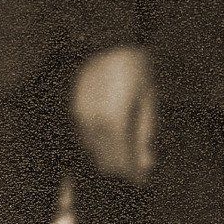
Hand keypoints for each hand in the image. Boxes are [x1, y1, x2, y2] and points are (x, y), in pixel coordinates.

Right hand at [73, 46, 155, 184]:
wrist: (111, 42)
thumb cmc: (137, 70)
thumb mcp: (148, 100)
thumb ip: (145, 134)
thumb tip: (146, 164)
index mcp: (116, 123)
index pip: (122, 162)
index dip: (132, 174)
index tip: (142, 180)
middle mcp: (94, 124)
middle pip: (105, 162)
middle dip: (121, 169)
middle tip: (135, 171)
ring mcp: (82, 117)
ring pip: (93, 152)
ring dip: (109, 158)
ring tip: (125, 157)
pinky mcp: (75, 111)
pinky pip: (86, 138)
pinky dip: (98, 145)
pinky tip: (110, 141)